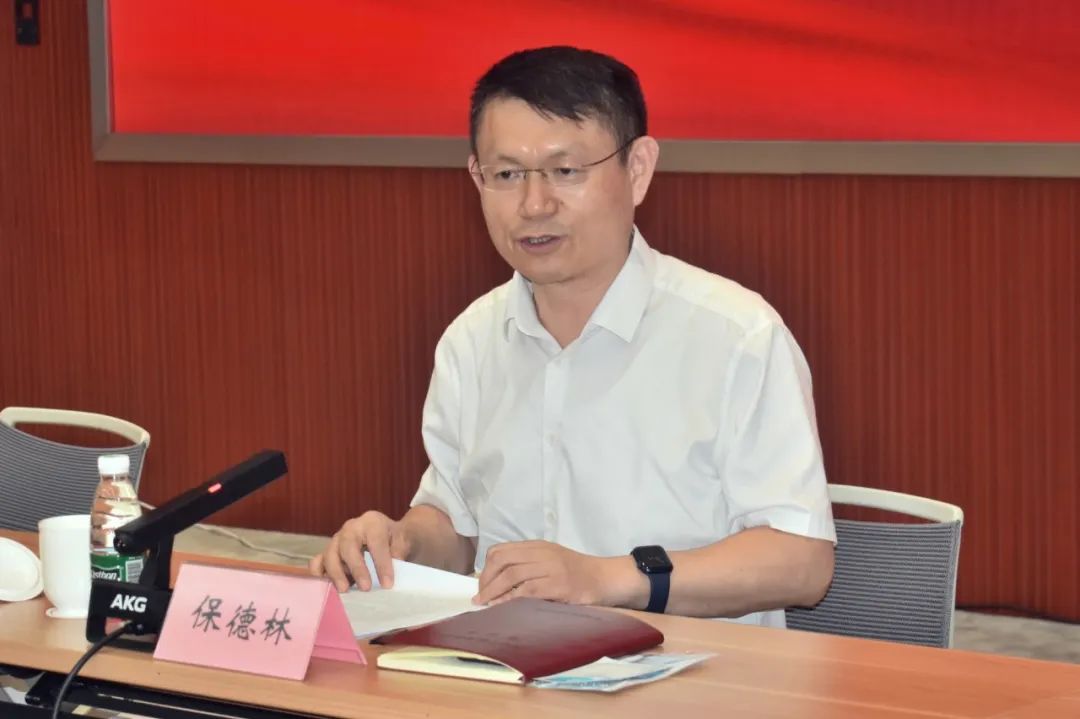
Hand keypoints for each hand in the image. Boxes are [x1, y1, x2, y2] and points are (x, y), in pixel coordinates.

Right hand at [309, 511, 411, 591]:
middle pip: (347, 546)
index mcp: (372, 522)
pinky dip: (319, 573)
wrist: (389, 537)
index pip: (376, 542)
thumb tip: (395, 561)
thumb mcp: (405, 540)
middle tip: (366, 588)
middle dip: (356, 568)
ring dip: (336, 573)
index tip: (388, 584)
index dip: (381, 564)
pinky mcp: (328, 552)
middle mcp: (352, 528)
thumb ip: (401, 549)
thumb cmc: (396, 540)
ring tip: (345, 590)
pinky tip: (326, 586)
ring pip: (329, 553)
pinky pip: (317, 561)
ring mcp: (337, 539)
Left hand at [473, 540, 617, 606]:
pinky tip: (503, 607)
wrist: (606, 578)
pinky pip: (528, 590)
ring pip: (512, 574)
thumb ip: (529, 566)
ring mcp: (551, 567)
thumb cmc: (578, 573)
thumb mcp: (551, 561)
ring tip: (484, 604)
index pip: (501, 550)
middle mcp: (542, 553)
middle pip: (502, 560)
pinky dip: (511, 599)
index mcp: (538, 546)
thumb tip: (498, 583)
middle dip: (486, 579)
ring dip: (493, 590)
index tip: (482, 585)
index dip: (486, 568)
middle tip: (480, 597)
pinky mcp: (559, 584)